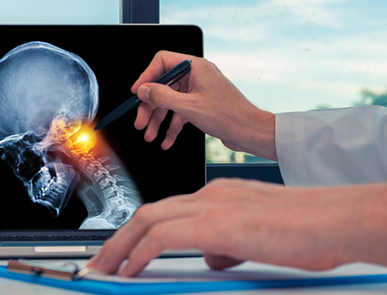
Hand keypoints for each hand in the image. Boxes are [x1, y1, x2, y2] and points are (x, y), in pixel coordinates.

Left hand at [88, 179, 386, 279]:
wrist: (337, 219)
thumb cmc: (310, 229)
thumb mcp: (259, 238)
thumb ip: (229, 245)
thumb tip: (210, 258)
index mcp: (218, 195)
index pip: (166, 212)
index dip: (137, 232)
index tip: (121, 252)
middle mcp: (209, 195)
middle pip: (147, 213)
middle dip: (116, 239)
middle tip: (98, 262)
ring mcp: (212, 206)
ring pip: (147, 221)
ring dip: (119, 247)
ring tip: (102, 269)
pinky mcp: (217, 224)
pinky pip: (163, 237)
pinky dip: (139, 253)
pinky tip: (129, 270)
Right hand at [131, 51, 276, 159]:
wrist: (249, 131)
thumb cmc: (228, 116)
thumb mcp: (189, 106)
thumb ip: (163, 96)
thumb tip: (144, 89)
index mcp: (195, 67)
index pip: (162, 62)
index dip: (147, 76)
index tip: (138, 92)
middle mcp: (196, 76)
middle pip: (163, 86)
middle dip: (150, 106)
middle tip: (141, 121)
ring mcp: (198, 91)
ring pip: (170, 102)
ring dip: (158, 120)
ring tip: (150, 135)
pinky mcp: (200, 105)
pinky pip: (180, 113)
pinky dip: (172, 126)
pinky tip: (166, 140)